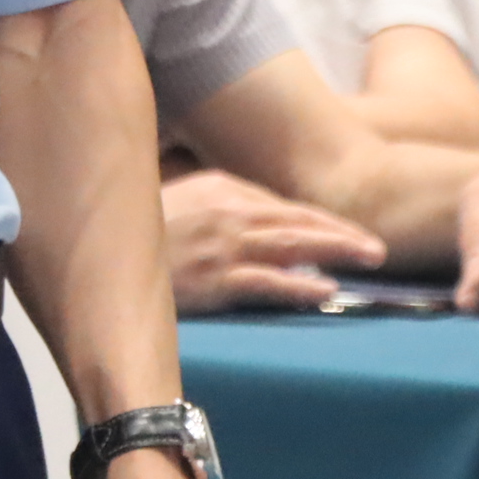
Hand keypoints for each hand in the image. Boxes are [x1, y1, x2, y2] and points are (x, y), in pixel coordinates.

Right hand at [162, 170, 382, 312]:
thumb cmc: (142, 231)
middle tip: (378, 249)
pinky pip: (264, 281)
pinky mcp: (213, 279)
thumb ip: (221, 207)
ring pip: (291, 244)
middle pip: (297, 221)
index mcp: (222, 189)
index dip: (321, 222)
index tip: (349, 235)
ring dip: (334, 250)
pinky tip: (324, 289)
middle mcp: (228, 211)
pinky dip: (297, 284)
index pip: (283, 207)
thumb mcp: (183, 203)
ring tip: (368, 259)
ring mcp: (222, 246)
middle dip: (341, 233)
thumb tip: (259, 223)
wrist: (101, 251)